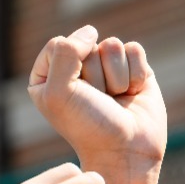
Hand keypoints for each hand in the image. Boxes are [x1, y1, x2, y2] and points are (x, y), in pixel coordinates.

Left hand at [28, 26, 165, 183]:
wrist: (127, 152)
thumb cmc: (89, 128)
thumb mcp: (59, 92)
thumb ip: (66, 51)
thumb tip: (91, 31)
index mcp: (49, 75)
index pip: (59, 43)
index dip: (70, 68)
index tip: (75, 98)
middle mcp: (77, 69)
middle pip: (88, 45)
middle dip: (96, 76)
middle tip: (98, 102)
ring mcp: (107, 68)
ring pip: (112, 46)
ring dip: (116, 77)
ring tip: (115, 100)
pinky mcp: (134, 69)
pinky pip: (134, 50)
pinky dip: (135, 75)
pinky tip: (132, 95)